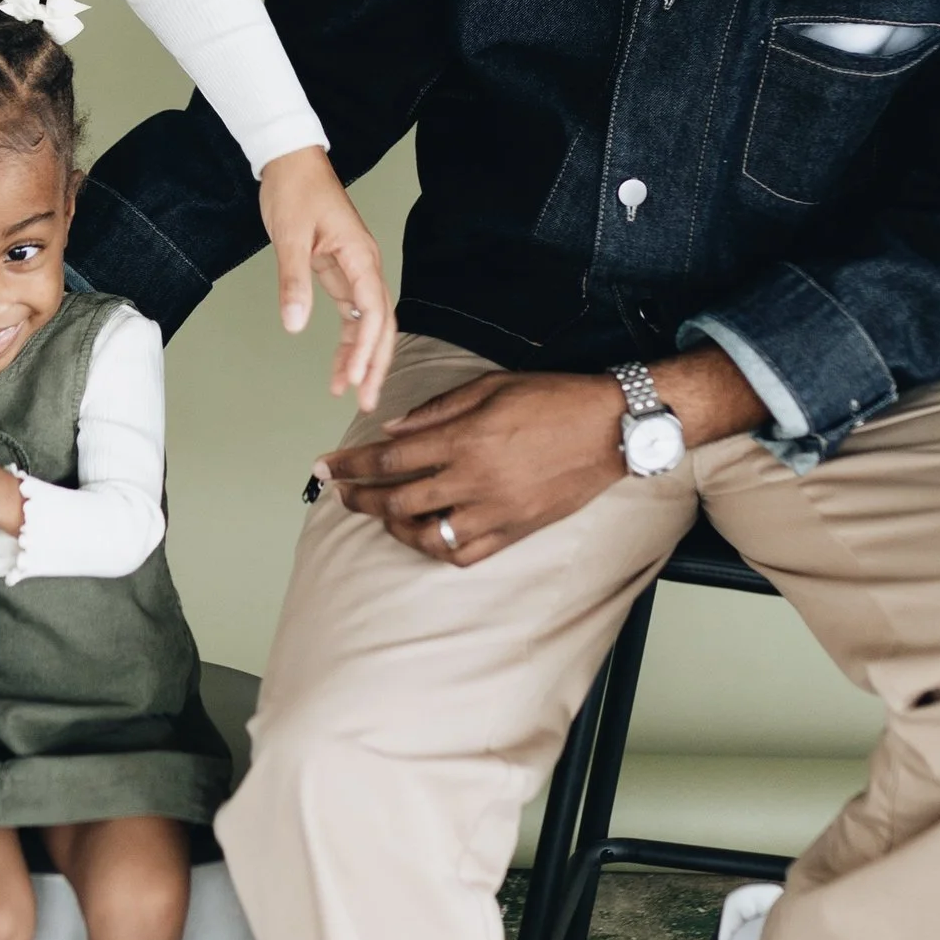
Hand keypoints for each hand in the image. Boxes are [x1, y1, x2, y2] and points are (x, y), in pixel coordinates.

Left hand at [258, 145, 395, 412]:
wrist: (291, 160)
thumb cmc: (294, 189)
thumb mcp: (289, 236)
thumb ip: (293, 282)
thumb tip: (295, 324)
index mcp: (359, 256)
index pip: (372, 312)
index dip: (365, 349)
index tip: (352, 379)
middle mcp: (365, 266)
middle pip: (381, 324)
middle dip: (375, 364)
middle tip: (366, 402)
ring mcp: (355, 269)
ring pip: (369, 323)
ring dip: (362, 357)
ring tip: (350, 391)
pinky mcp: (341, 271)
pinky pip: (353, 314)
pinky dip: (348, 340)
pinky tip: (340, 364)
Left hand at [318, 348, 760, 566]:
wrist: (611, 428)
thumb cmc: (553, 399)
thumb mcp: (491, 386)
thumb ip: (437, 410)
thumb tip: (393, 430)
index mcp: (465, 439)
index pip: (389, 459)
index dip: (351, 465)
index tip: (327, 467)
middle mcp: (474, 480)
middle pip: (397, 500)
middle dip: (359, 499)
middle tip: (340, 494)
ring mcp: (495, 511)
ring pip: (426, 535)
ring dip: (394, 527)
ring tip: (382, 514)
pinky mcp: (515, 531)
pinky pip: (465, 553)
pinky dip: (437, 548)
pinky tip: (426, 534)